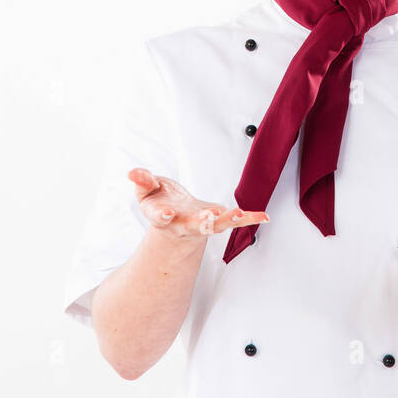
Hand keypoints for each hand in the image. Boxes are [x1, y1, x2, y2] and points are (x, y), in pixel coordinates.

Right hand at [128, 167, 269, 239]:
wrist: (175, 217)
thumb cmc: (160, 201)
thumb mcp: (147, 191)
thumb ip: (142, 181)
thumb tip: (132, 172)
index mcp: (163, 216)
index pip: (162, 217)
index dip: (164, 215)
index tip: (168, 213)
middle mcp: (184, 224)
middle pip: (193, 226)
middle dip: (201, 222)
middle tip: (208, 218)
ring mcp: (203, 224)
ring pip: (217, 225)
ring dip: (228, 220)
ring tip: (239, 214)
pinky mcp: (219, 219)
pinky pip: (237, 221)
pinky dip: (251, 219)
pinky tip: (264, 217)